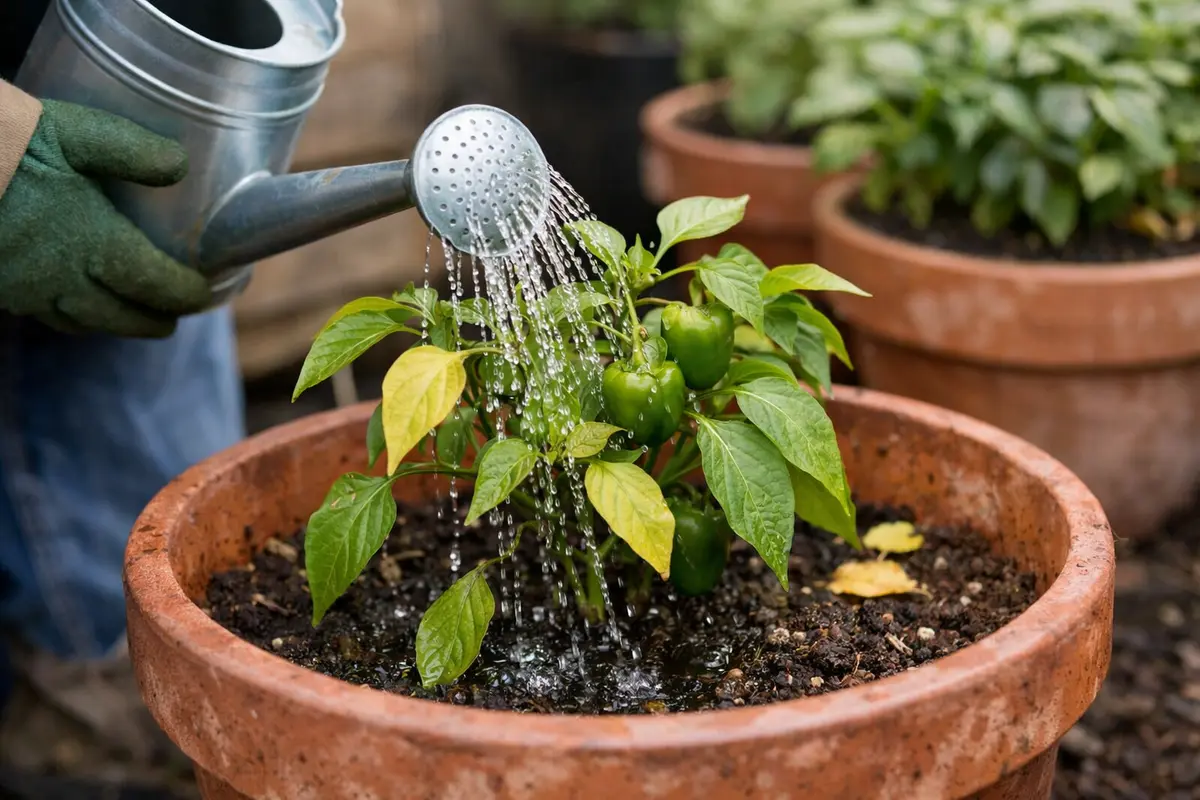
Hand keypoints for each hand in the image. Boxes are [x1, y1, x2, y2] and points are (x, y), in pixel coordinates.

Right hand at [0, 100, 211, 337]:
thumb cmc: (5, 142)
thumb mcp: (76, 132)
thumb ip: (133, 151)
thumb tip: (179, 165)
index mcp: (95, 244)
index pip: (155, 285)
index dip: (184, 294)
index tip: (203, 293)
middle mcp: (63, 278)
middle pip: (121, 317)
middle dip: (152, 321)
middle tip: (171, 320)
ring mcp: (24, 288)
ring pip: (79, 322)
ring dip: (110, 324)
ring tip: (126, 317)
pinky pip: (39, 312)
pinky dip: (66, 315)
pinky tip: (66, 301)